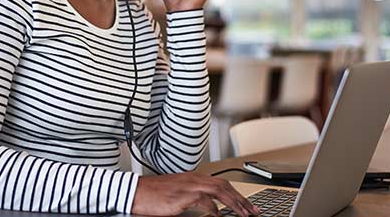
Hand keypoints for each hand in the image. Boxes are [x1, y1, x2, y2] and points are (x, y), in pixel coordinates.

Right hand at [131, 172, 260, 216]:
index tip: (247, 204)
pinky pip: (205, 200)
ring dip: (234, 203)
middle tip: (252, 211)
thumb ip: (194, 196)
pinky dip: (215, 208)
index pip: (221, 183)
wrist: (136, 192)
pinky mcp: (183, 195)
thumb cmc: (154, 194)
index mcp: (193, 177)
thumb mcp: (177, 192)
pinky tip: (219, 215)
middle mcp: (194, 179)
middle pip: (225, 185)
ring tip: (243, 214)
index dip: (236, 193)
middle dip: (241, 199)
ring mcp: (189, 186)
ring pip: (219, 191)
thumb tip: (211, 206)